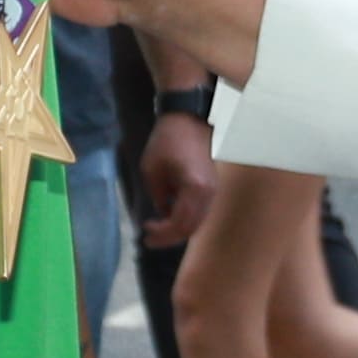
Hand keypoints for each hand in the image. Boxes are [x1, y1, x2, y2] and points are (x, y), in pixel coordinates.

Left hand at [134, 108, 218, 252]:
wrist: (188, 119)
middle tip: (150, 238)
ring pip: (197, 222)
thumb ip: (159, 197)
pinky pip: (200, 211)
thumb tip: (163, 213)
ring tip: (158, 230)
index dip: (161, 233)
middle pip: (191, 228)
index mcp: (194, 189)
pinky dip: (185, 219)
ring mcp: (213, 190)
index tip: (144, 232)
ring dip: (178, 230)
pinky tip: (170, 217)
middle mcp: (209, 193)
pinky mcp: (212, 186)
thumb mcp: (152, 170)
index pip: (179, 224)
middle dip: (169, 237)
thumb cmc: (167, 141)